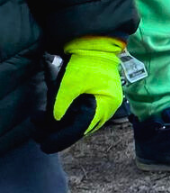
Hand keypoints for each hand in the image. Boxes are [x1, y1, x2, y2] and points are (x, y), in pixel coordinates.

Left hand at [35, 36, 124, 152]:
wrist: (98, 46)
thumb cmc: (84, 63)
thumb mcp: (67, 85)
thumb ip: (59, 106)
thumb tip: (52, 123)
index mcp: (103, 105)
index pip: (79, 129)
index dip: (60, 139)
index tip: (44, 146)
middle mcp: (108, 109)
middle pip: (81, 129)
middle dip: (58, 132)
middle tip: (38, 132)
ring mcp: (107, 105)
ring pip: (82, 123)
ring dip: (62, 124)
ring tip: (42, 119)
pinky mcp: (103, 100)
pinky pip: (85, 115)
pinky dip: (70, 116)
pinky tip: (57, 113)